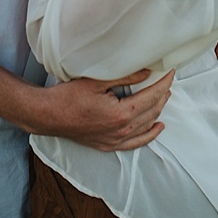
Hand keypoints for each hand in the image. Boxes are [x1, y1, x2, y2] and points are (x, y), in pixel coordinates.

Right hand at [23, 69, 174, 151]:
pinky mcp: (108, 145)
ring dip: (158, 111)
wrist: (47, 115)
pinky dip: (149, 135)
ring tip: (164, 96)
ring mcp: (115, 140)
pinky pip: (135, 143)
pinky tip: (158, 127)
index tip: (170, 73)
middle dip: (163, 95)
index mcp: (121, 114)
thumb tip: (148, 72)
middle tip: (167, 81)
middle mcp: (121, 130)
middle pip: (152, 111)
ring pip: (146, 126)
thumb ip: (126, 77)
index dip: (164, 83)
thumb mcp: (97, 81)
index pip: (152, 96)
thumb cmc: (68, 97)